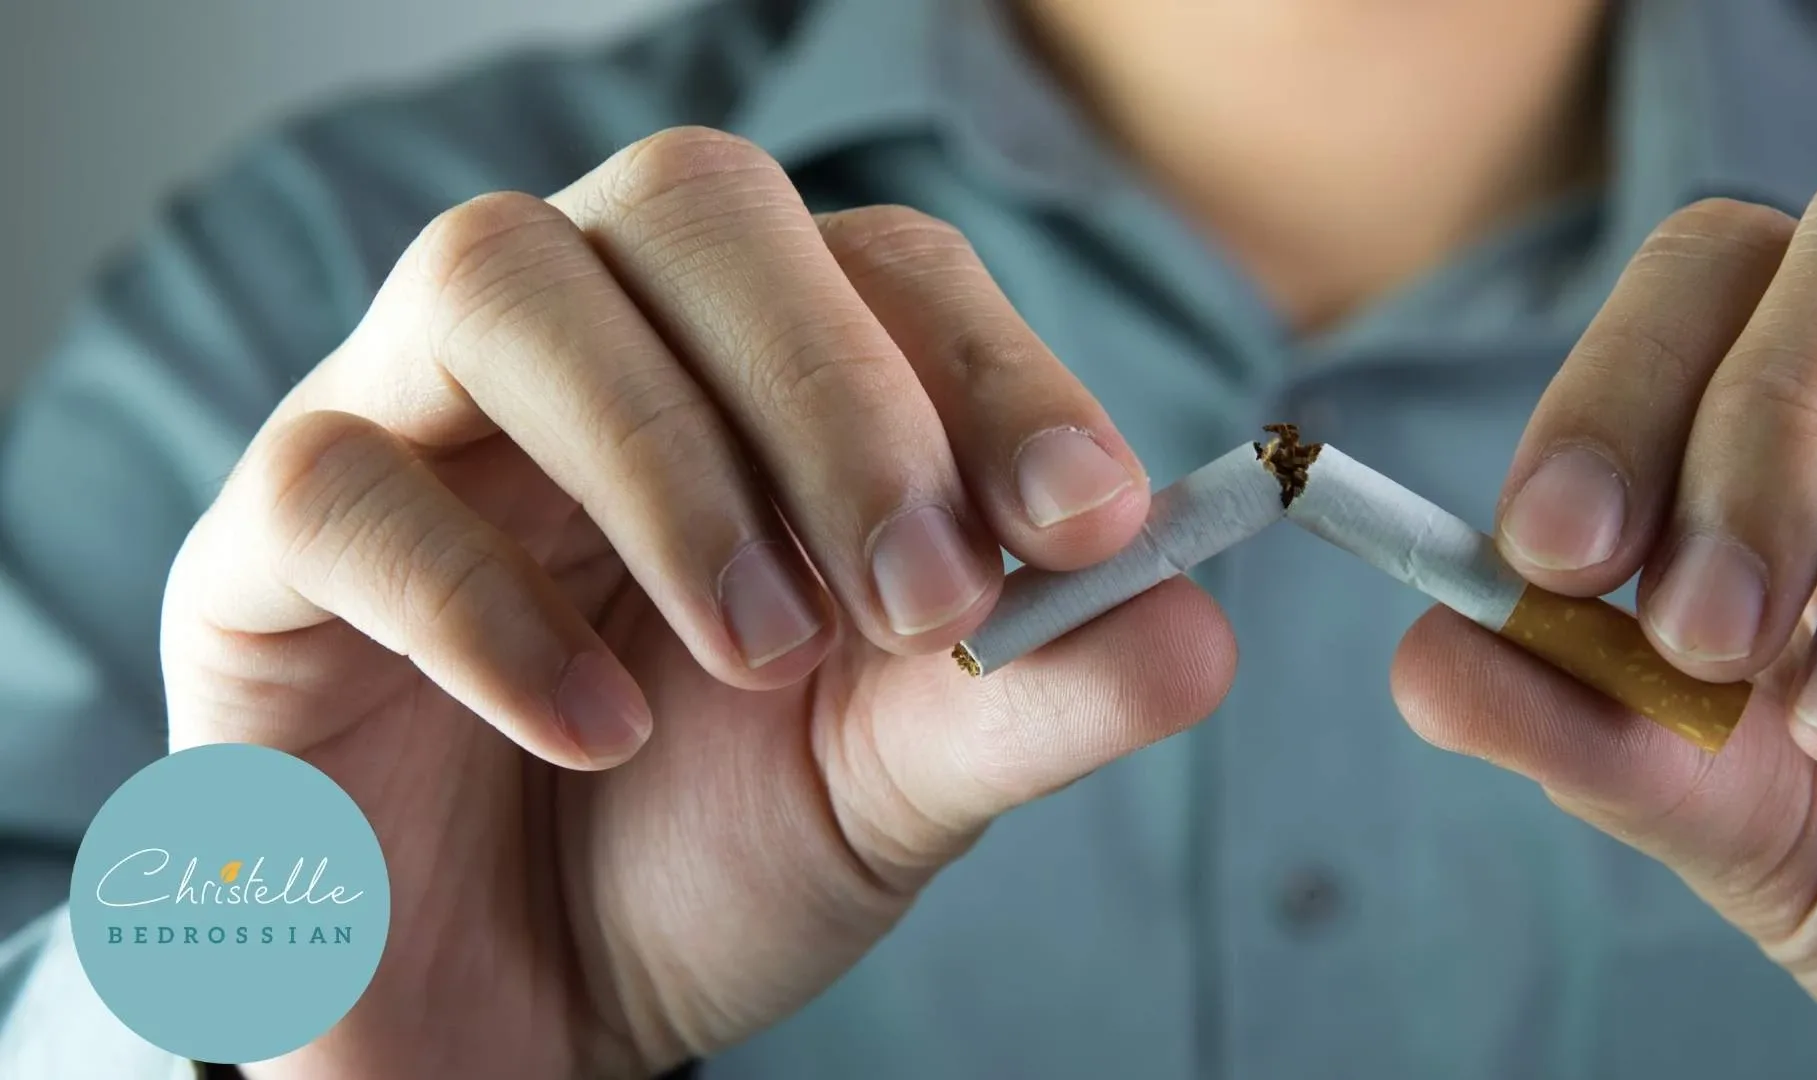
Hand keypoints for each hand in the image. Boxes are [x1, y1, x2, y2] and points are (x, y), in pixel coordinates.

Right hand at [162, 127, 1234, 1078]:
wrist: (515, 1020)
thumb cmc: (705, 855)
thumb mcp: (902, 783)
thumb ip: (1038, 696)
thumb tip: (1198, 626)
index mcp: (756, 373)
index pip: (885, 266)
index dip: (995, 370)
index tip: (1086, 522)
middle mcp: (586, 351)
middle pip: (692, 203)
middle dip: (834, 386)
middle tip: (923, 592)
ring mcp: (410, 425)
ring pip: (499, 278)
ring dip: (669, 460)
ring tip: (763, 653)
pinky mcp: (264, 557)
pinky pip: (342, 489)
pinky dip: (492, 604)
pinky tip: (603, 732)